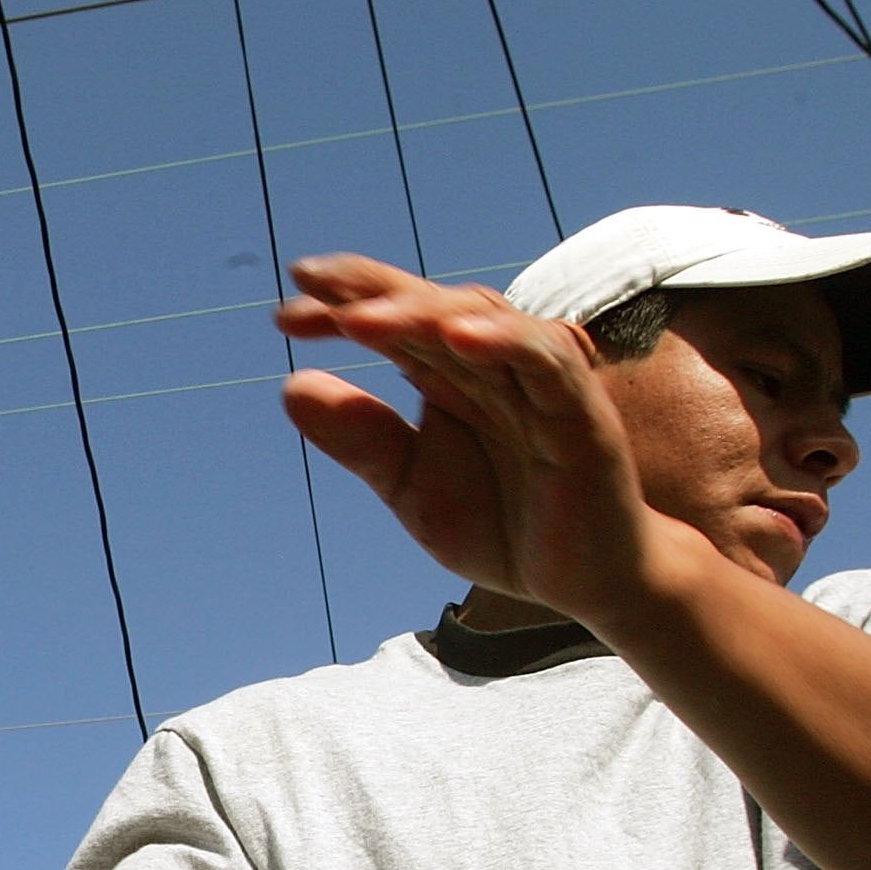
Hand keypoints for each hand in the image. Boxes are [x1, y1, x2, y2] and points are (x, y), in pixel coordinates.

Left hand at [275, 254, 673, 624]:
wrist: (586, 583)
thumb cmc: (505, 525)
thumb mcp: (412, 489)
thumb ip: (361, 440)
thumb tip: (290, 385)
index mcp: (450, 376)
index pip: (394, 323)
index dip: (341, 309)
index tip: (284, 316)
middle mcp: (493, 365)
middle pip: (431, 307)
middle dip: (370, 292)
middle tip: (309, 287)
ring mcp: (538, 382)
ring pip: (482, 321)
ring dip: (421, 313)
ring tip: (360, 317)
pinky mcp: (580, 410)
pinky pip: (544, 361)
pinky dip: (504, 342)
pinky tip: (456, 337)